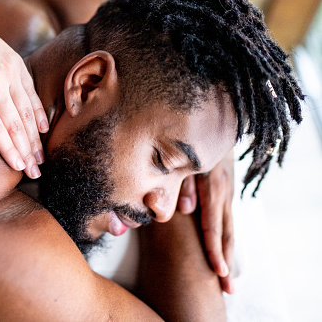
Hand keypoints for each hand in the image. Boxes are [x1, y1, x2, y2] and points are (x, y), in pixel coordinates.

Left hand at [0, 0, 48, 178]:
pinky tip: (44, 131)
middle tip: (35, 172)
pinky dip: (38, 114)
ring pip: (26, 112)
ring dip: (35, 137)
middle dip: (26, 151)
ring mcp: (7, 75)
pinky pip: (31, 95)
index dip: (6, 148)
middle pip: (13, 124)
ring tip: (41, 158)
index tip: (18, 166)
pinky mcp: (17, 67)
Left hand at [176, 150, 234, 293]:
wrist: (216, 125)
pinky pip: (226, 220)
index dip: (214, 249)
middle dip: (226, 261)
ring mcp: (227, 193)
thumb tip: (187, 210)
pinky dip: (227, 240)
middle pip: (226, 233)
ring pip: (229, 228)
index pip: (213, 225)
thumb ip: (183, 182)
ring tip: (228, 279)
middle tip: (227, 288)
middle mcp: (224, 193)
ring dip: (229, 254)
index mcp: (213, 187)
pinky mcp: (224, 193)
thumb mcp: (187, 157)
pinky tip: (225, 253)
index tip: (218, 271)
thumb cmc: (193, 140)